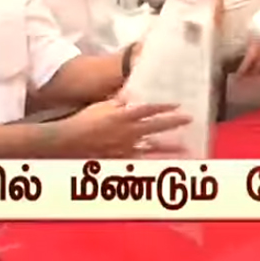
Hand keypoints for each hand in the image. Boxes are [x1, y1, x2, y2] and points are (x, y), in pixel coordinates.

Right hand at [55, 99, 190, 157]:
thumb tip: (132, 95)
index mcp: (124, 115)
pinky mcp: (122, 159)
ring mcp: (126, 147)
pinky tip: (165, 165)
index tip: (178, 104)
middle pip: (156, 126)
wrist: (70, 140)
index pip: (150, 109)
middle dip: (174, 122)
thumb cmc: (84, 121)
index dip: (165, 106)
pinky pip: (142, 161)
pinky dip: (154, 162)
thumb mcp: (102, 106)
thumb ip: (119, 101)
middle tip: (189, 119)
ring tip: (186, 148)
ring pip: (153, 147)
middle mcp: (128, 131)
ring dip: (170, 147)